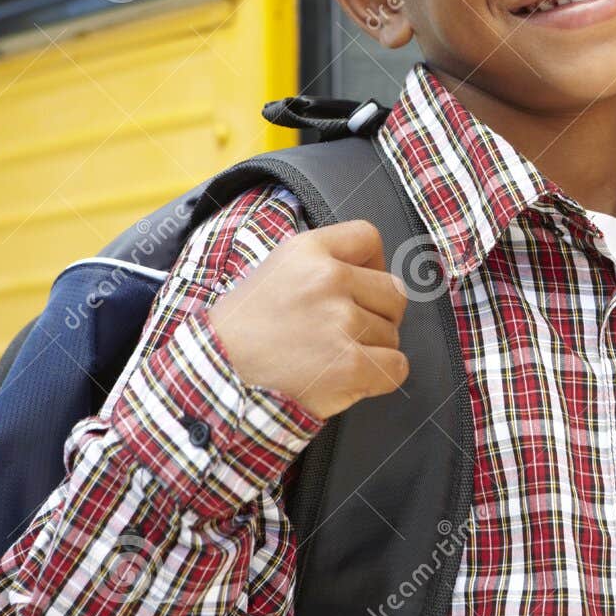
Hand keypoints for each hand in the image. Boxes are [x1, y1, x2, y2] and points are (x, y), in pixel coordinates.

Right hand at [206, 220, 410, 419]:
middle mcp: (328, 280)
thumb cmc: (245, 330)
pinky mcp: (352, 366)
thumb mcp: (277, 271)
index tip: (361, 285)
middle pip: (393, 291)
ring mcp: (341, 323)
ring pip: (393, 333)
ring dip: (373, 348)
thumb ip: (323, 263)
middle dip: (378, 313)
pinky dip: (381, 376)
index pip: (368, 238)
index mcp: (308, 250)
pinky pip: (397, 367)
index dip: (373, 264)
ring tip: (331, 355)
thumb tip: (372, 273)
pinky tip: (350, 377)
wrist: (218, 378)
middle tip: (345, 330)